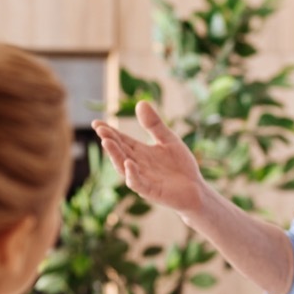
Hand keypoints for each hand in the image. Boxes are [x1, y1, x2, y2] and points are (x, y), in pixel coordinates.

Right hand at [91, 101, 205, 214]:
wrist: (196, 189)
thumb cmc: (181, 166)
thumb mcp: (168, 139)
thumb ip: (154, 125)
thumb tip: (141, 102)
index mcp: (140, 152)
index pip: (121, 140)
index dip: (109, 132)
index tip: (96, 123)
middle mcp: (137, 165)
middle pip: (120, 151)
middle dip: (110, 140)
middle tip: (100, 129)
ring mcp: (143, 178)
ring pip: (124, 167)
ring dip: (115, 155)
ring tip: (107, 142)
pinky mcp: (151, 191)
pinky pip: (138, 183)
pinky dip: (132, 174)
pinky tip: (129, 163)